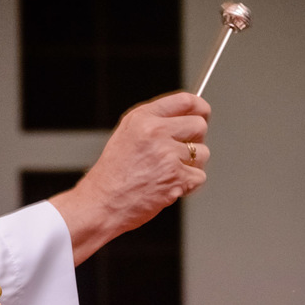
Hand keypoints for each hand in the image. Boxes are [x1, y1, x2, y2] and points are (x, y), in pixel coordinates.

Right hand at [50, 92, 210, 264]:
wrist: (101, 203)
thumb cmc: (114, 174)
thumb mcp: (128, 134)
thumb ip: (157, 122)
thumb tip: (191, 116)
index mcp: (142, 117)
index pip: (185, 101)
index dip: (200, 108)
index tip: (203, 114)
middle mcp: (155, 132)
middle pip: (199, 125)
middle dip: (195, 140)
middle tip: (179, 153)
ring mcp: (166, 154)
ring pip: (203, 152)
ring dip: (192, 165)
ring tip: (168, 172)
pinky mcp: (176, 176)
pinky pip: (200, 176)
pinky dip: (189, 185)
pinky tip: (169, 185)